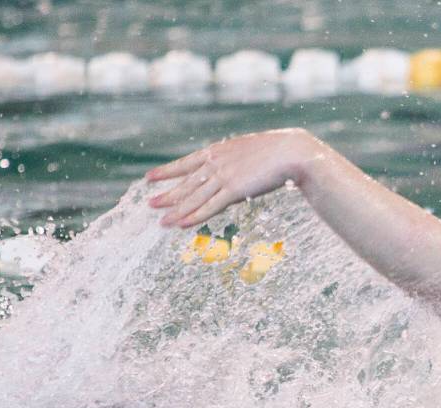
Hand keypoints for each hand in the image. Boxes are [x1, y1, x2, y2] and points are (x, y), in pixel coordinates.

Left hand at [146, 128, 318, 227]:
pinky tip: (182, 224)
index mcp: (217, 150)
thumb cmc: (276, 151)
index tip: (149, 178)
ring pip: (194, 197)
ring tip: (161, 221)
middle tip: (150, 204)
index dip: (166, 171)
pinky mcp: (234, 190)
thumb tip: (230, 168)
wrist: (290, 152)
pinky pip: (210, 206)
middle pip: (186, 183)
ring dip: (177, 210)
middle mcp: (216, 163)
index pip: (185, 163)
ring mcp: (224, 176)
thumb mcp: (248, 150)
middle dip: (167, 195)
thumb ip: (234, 159)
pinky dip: (195, 216)